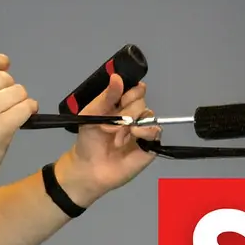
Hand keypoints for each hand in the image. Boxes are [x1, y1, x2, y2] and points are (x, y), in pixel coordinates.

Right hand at [0, 53, 38, 190]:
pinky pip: (26, 108)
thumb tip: (3, 65)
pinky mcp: (0, 128)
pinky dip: (29, 111)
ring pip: (18, 91)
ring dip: (19, 101)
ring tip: (9, 114)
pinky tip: (22, 118)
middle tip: (1, 106)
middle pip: (5, 77)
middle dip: (8, 90)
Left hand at [53, 73, 160, 207]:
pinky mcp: (150, 145)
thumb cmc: (88, 141)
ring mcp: (143, 130)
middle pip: (140, 101)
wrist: (90, 168)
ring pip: (148, 114)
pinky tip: (133, 135)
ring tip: (117, 138)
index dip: (131, 91)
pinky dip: (145, 130)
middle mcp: (134, 114)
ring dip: (130, 123)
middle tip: (108, 127)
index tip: (120, 99)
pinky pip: (155, 130)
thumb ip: (106, 97)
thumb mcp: (91, 114)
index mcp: (121, 104)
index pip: (135, 89)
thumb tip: (117, 77)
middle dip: (124, 112)